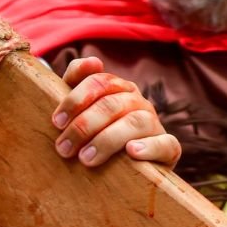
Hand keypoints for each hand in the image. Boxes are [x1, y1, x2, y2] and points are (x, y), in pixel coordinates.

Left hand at [51, 57, 179, 167]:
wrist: (126, 166)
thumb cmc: (96, 132)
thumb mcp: (82, 107)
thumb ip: (77, 80)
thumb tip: (93, 61)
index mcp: (117, 87)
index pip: (98, 82)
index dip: (75, 99)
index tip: (57, 122)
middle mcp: (137, 101)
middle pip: (111, 104)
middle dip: (84, 126)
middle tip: (64, 148)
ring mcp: (155, 123)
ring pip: (135, 122)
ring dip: (107, 140)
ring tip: (86, 158)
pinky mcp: (170, 147)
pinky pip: (165, 143)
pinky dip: (149, 147)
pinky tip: (131, 152)